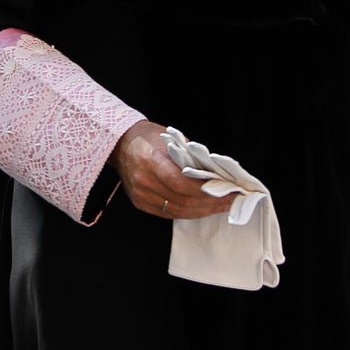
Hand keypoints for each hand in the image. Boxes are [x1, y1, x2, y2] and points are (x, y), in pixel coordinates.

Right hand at [114, 120, 231, 220]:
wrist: (119, 143)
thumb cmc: (146, 137)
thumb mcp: (171, 139)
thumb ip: (191, 158)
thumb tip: (216, 174)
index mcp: (150, 160)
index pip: (181, 183)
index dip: (205, 190)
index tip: (226, 190)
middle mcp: (143, 180)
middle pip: (182, 200)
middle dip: (210, 203)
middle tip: (230, 200)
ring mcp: (140, 194)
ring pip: (177, 211)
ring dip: (202, 210)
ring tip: (220, 206)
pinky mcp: (140, 202)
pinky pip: (168, 212)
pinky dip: (188, 212)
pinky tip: (202, 208)